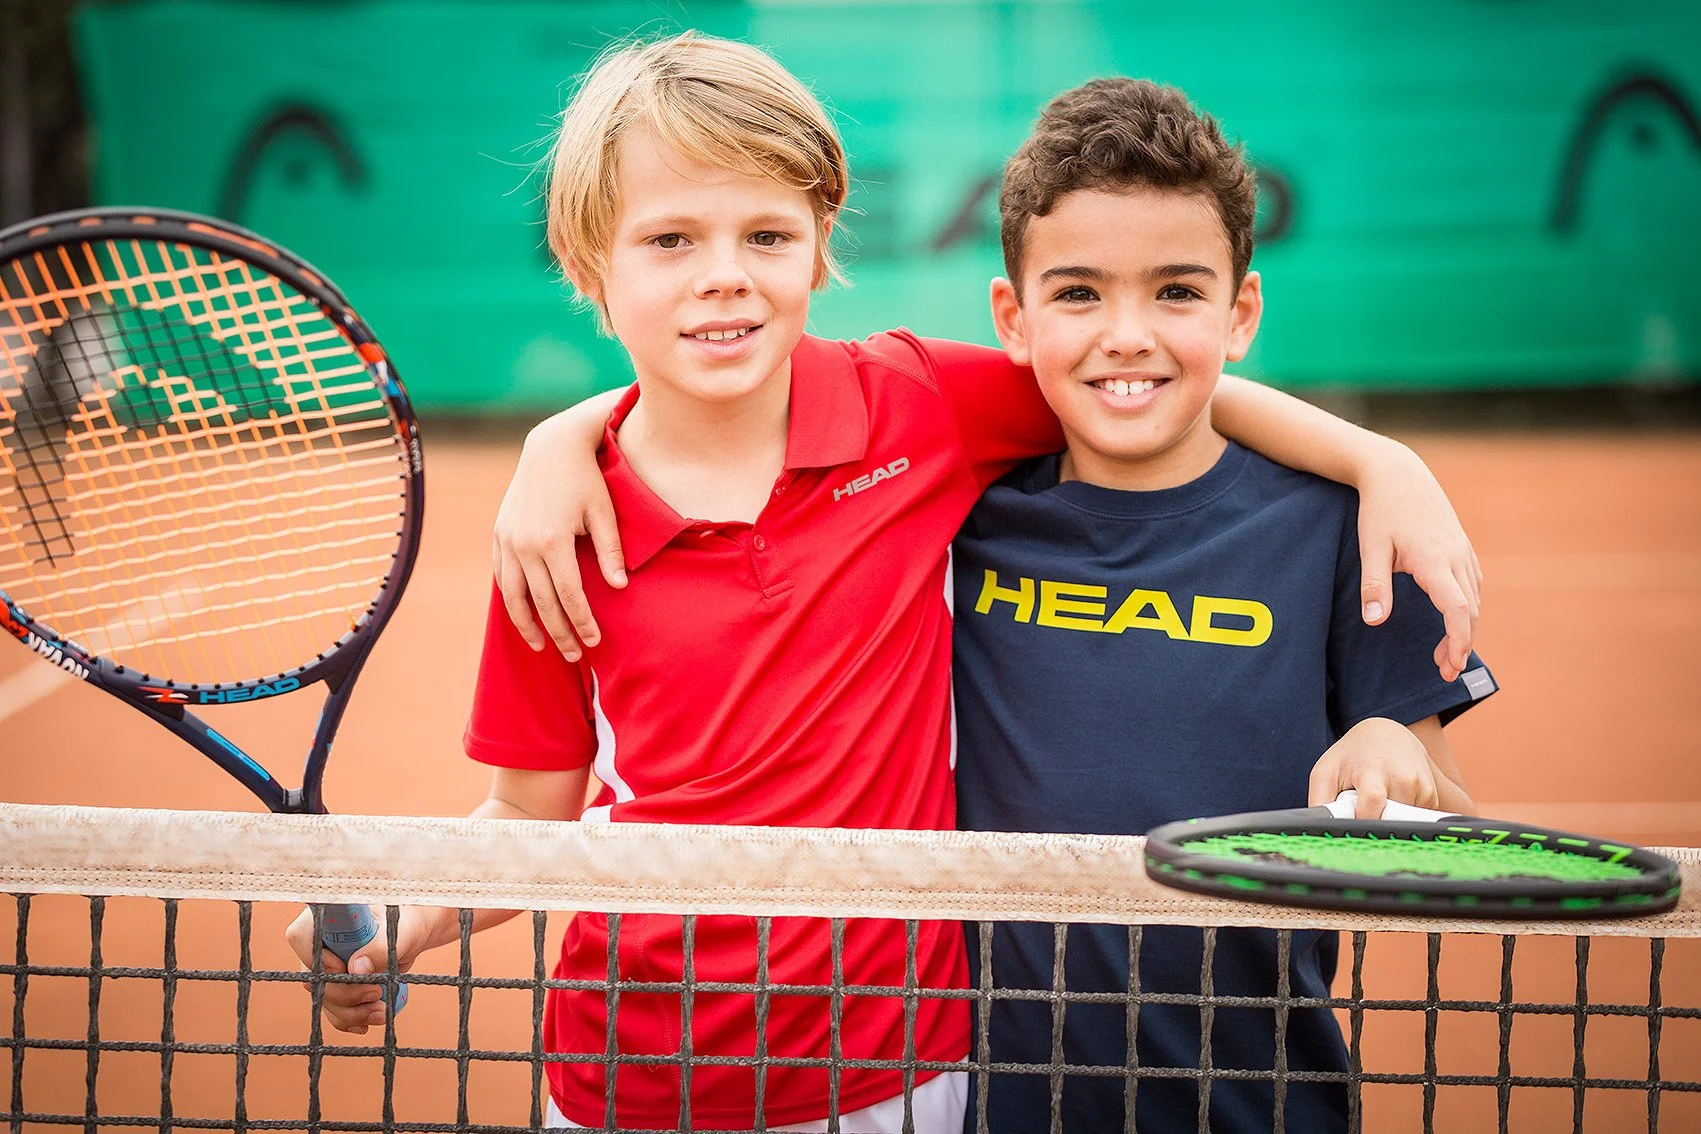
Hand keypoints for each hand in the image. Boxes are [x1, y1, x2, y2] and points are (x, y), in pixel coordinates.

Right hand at [285, 905, 438, 1034]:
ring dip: (350, 1012)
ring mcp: (324, 967)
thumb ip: (381, 947)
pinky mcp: (336, 985)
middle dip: (344, 994)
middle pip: (313, 976)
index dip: (319, 959)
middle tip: (377, 994)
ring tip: (382, 1012)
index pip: (302, 938)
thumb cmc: (405, 923)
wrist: (412, 934)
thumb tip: (357, 969)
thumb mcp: (400, 932)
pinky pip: (332, 1010)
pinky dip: (349, 1020)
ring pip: (323, 998)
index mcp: (328, 917)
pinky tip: (366, 1024)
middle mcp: (319, 943)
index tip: (346, 968)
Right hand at [492, 401, 627, 659]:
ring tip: (542, 646)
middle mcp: (525, 545)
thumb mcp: (604, 512)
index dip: (582, 622)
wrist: (550, 448)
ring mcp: (507, 541)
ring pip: (514, 596)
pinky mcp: (499, 535)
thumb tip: (620, 588)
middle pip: (542, 603)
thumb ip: (611, 551)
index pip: (569, 595)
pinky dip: (511, 601)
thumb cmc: (586, 479)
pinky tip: (524, 616)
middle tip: (575, 655)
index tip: (595, 641)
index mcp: (553, 541)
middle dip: (559, 633)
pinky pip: (501, 577)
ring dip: (528, 625)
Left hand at [1308, 717, 1444, 818]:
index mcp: (1373, 770)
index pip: (1373, 801)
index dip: (1362, 820)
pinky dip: (1399, 816)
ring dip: (1385, 819)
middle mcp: (1403, 778)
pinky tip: (1392, 799)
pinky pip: (1413, 821)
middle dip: (1373, 822)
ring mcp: (1422, 787)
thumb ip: (1320, 801)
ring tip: (1376, 799)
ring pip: (1401, 824)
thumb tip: (1320, 830)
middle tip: (1360, 808)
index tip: (1352, 831)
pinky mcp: (1432, 797)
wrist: (1387, 736)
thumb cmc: (1351, 757)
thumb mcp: (1326, 772)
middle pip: (1389, 819)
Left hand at [1354, 440, 1481, 681]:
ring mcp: (1463, 552)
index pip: (1457, 609)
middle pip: (1469, 611)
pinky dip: (1466, 609)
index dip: (1457, 640)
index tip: (1450, 665)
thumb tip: (1375, 621)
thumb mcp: (1370, 546)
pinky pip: (1472, 586)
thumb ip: (1374, 585)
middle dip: (1460, 644)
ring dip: (1463, 629)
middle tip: (1443, 672)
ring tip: (1443, 656)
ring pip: (1473, 600)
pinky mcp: (1462, 548)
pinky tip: (1451, 621)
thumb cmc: (1380, 510)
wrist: (1399, 473)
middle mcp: (1456, 557)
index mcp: (1434, 560)